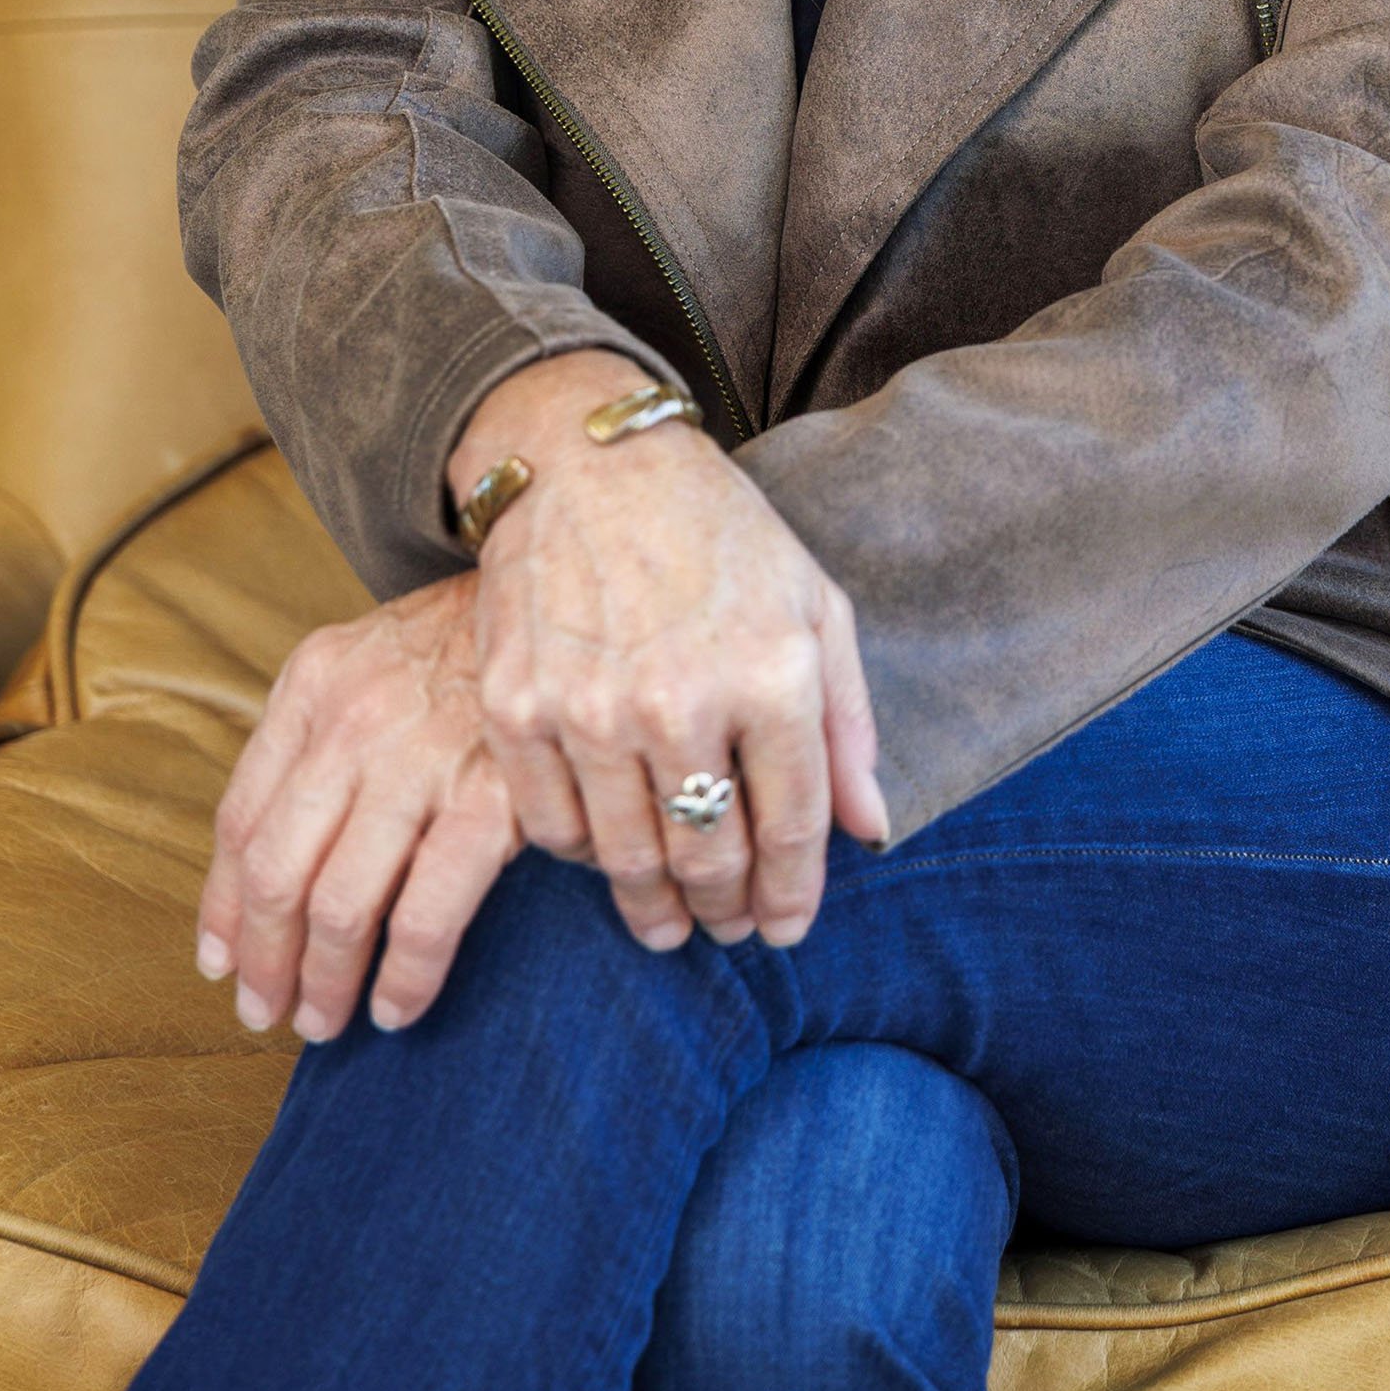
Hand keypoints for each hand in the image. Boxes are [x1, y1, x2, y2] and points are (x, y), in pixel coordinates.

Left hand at [196, 575, 516, 1040]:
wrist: (564, 592)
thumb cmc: (465, 642)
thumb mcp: (367, 657)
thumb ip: (314, 737)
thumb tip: (260, 861)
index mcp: (313, 685)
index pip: (240, 819)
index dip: (222, 907)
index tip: (221, 962)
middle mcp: (354, 721)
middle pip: (278, 871)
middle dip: (264, 960)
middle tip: (264, 1011)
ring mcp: (421, 761)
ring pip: (339, 905)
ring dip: (323, 982)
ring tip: (322, 1021)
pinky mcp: (491, 800)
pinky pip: (425, 917)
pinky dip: (402, 978)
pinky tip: (396, 1007)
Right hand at [458, 351, 888, 957]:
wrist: (589, 463)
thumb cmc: (716, 532)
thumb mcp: (813, 604)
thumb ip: (847, 725)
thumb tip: (870, 831)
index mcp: (773, 673)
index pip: (792, 829)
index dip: (792, 895)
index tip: (785, 925)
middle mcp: (684, 699)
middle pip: (710, 857)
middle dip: (726, 910)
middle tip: (727, 927)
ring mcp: (592, 707)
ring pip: (629, 859)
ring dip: (653, 906)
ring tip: (666, 922)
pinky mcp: (519, 707)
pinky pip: (553, 827)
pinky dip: (582, 854)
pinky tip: (605, 851)